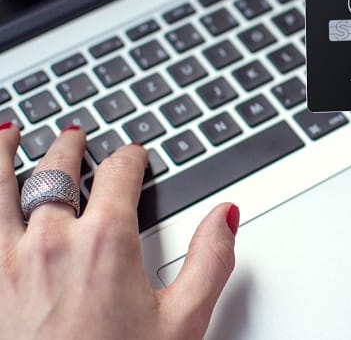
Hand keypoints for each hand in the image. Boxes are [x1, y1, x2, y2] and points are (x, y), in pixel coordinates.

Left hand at [0, 125, 237, 338]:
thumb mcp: (183, 321)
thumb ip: (211, 261)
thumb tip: (225, 217)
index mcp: (106, 241)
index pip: (120, 174)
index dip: (131, 157)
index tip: (135, 156)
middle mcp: (51, 240)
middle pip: (59, 169)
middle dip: (72, 147)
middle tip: (78, 137)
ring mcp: (8, 260)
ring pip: (1, 185)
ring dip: (7, 153)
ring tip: (10, 133)